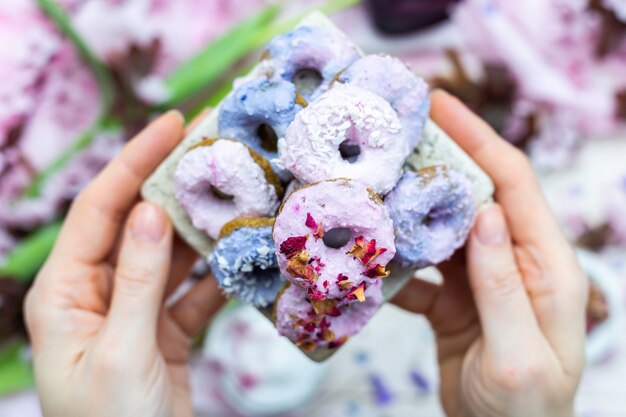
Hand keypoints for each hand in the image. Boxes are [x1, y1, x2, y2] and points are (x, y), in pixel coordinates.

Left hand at [24, 110, 224, 416]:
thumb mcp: (120, 351)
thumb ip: (136, 280)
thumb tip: (148, 210)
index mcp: (64, 293)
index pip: (98, 209)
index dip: (133, 162)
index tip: (171, 124)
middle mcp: (97, 293)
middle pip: (137, 224)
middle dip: (172, 184)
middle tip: (212, 143)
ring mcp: (135, 311)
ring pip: (170, 254)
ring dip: (202, 226)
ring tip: (237, 188)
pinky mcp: (166, 330)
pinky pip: (194, 291)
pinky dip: (218, 274)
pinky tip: (244, 254)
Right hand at [393, 91, 587, 416]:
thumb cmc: (525, 411)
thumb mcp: (518, 354)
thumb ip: (503, 284)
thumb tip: (482, 213)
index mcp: (547, 267)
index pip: (512, 184)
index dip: (478, 138)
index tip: (440, 104)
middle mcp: (515, 262)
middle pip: (473, 195)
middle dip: (436, 162)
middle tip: (393, 136)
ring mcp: (481, 279)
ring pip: (442, 229)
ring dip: (408, 211)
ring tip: (370, 188)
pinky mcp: (454, 299)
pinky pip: (421, 268)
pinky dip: (395, 262)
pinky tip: (367, 260)